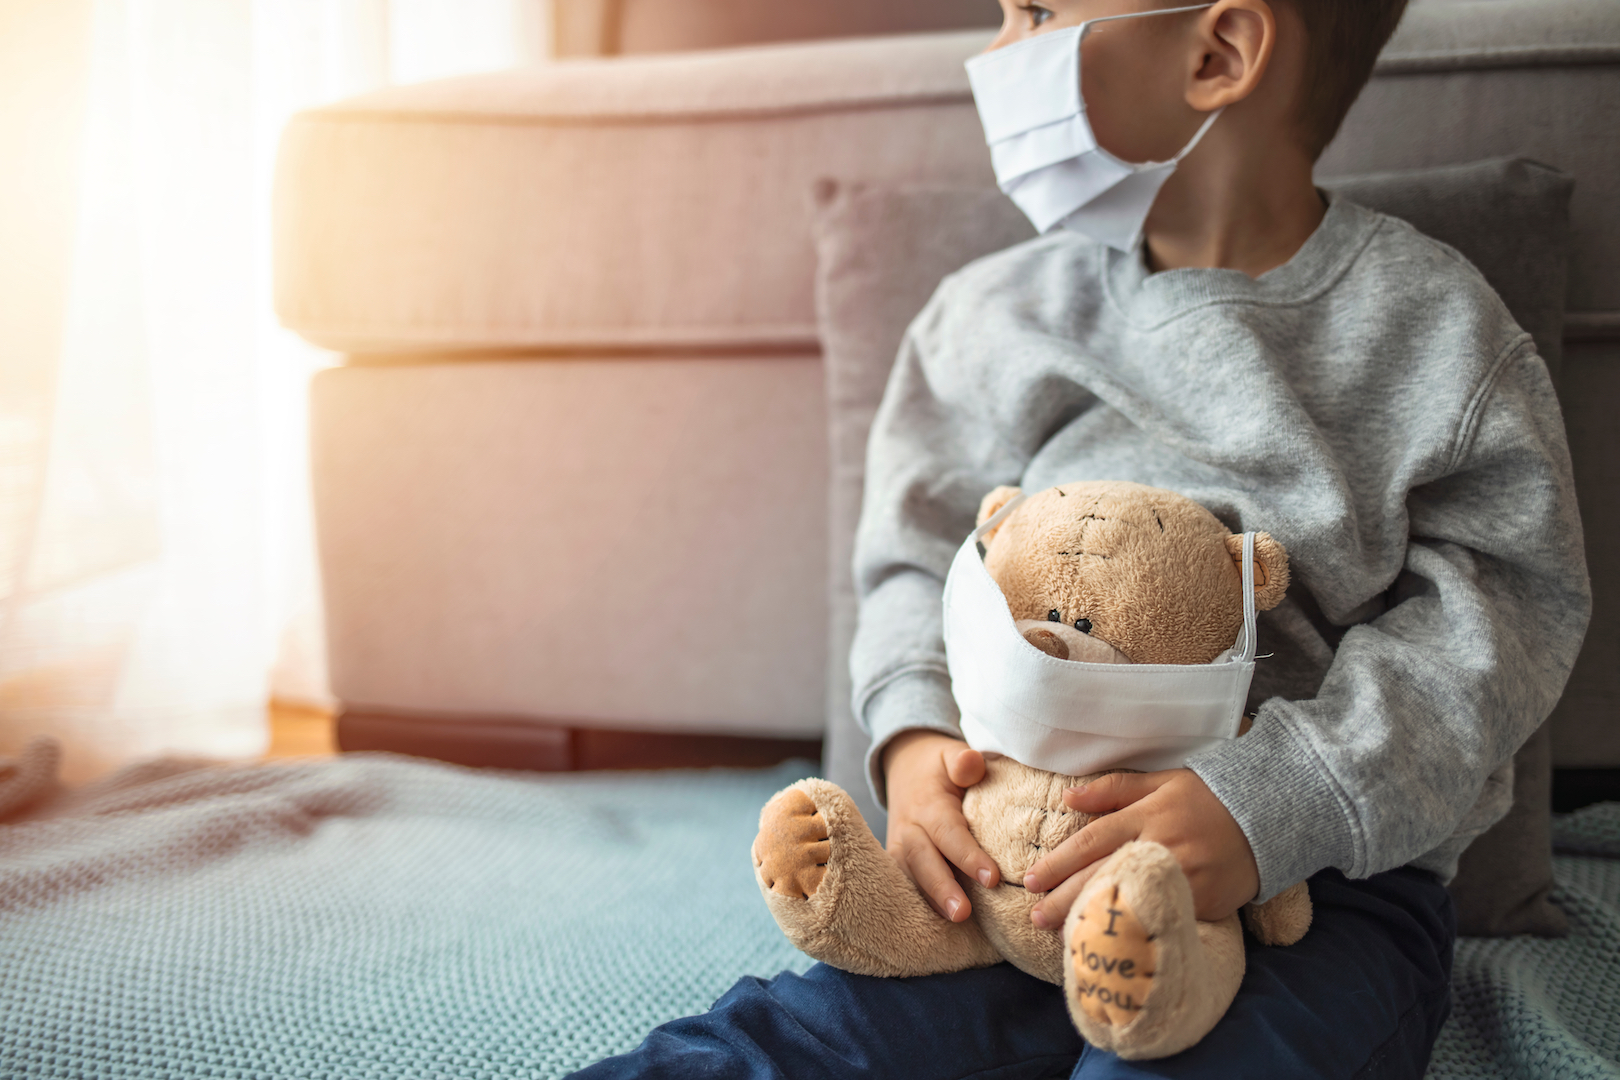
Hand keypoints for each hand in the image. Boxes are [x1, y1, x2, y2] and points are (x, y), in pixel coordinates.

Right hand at [882, 731, 1001, 921]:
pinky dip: (919, 905)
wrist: (904, 768)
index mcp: (927, 805)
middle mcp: (910, 829)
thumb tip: (972, 765)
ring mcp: (900, 848)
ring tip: (954, 923)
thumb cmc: (939, 766)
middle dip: (942, 888)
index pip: (949, 833)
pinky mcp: (898, 862)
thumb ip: (962, 760)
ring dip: (930, 901)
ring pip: (911, 877)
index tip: (993, 877)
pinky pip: (906, 885)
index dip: (969, 856)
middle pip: (923, 861)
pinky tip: (938, 930)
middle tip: (963, 913)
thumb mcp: (950, 752)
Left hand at [1023, 769, 1258, 929]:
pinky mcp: (1204, 901)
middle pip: (1103, 876)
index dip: (1058, 863)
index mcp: (1148, 815)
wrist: (1269, 816)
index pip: (1091, 841)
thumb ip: (1114, 790)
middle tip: (1036, 917)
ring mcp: (1185, 877)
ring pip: (1131, 902)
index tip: (1031, 880)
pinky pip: (1164, 917)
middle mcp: (1162, 846)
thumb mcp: (1162, 782)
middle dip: (1065, 899)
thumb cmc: (1208, 797)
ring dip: (1095, 920)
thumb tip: (1069, 798)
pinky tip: (1113, 942)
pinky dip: (1137, 931)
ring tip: (1064, 936)